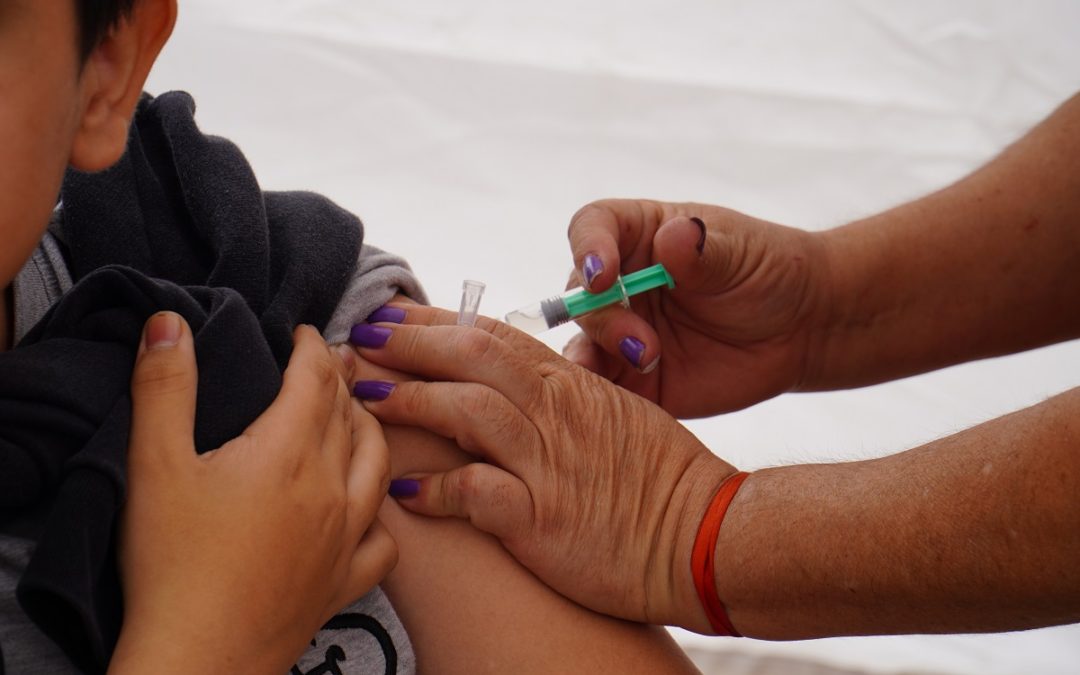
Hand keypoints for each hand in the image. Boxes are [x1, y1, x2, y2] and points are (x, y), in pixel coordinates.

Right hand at [110, 313, 396, 673]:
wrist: (197, 659)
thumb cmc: (171, 565)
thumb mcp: (154, 465)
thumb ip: (164, 387)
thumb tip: (169, 323)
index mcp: (287, 453)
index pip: (315, 379)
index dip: (311, 348)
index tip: (302, 334)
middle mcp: (330, 489)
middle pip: (348, 416)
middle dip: (338, 381)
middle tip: (324, 366)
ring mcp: (344, 538)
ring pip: (377, 465)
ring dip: (368, 431)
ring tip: (353, 417)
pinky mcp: (344, 582)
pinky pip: (384, 539)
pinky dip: (381, 512)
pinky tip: (367, 508)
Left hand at [349, 305, 736, 632]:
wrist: (707, 536)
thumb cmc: (661, 478)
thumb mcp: (613, 413)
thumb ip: (559, 394)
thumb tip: (507, 382)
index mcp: (571, 382)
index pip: (490, 334)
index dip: (431, 321)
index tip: (387, 315)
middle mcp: (556, 412)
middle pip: (470, 357)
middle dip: (407, 345)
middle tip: (358, 343)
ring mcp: (550, 463)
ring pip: (466, 411)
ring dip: (410, 402)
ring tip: (366, 402)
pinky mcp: (544, 518)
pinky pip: (477, 492)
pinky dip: (437, 488)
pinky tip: (407, 488)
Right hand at [563, 199, 830, 416]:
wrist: (800, 327)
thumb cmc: (768, 271)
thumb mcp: (741, 253)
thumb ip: (702, 250)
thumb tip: (674, 236)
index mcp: (638, 236)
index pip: (592, 229)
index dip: (587, 248)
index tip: (601, 273)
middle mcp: (620, 284)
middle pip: (580, 296)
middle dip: (601, 318)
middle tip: (641, 341)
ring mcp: (624, 333)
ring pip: (584, 345)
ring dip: (596, 359)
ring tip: (644, 364)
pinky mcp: (636, 380)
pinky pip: (606, 390)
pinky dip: (607, 397)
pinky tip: (630, 400)